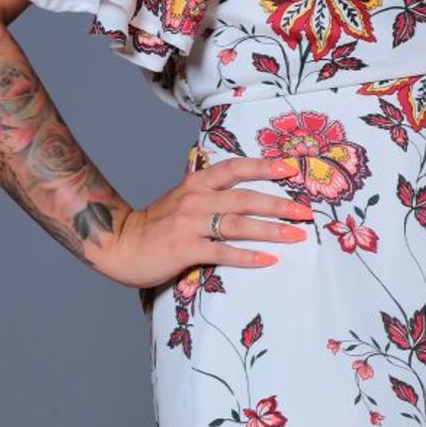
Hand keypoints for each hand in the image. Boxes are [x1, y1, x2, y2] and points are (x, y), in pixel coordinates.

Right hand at [102, 153, 313, 288]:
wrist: (118, 243)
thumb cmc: (155, 223)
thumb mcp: (182, 197)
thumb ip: (208, 191)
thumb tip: (241, 187)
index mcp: (197, 183)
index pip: (235, 168)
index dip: (264, 166)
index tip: (292, 167)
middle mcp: (195, 199)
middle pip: (245, 197)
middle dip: (279, 203)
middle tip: (306, 210)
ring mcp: (190, 224)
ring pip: (238, 224)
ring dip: (271, 229)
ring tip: (297, 235)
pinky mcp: (184, 250)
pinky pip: (221, 252)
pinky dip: (247, 256)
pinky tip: (268, 260)